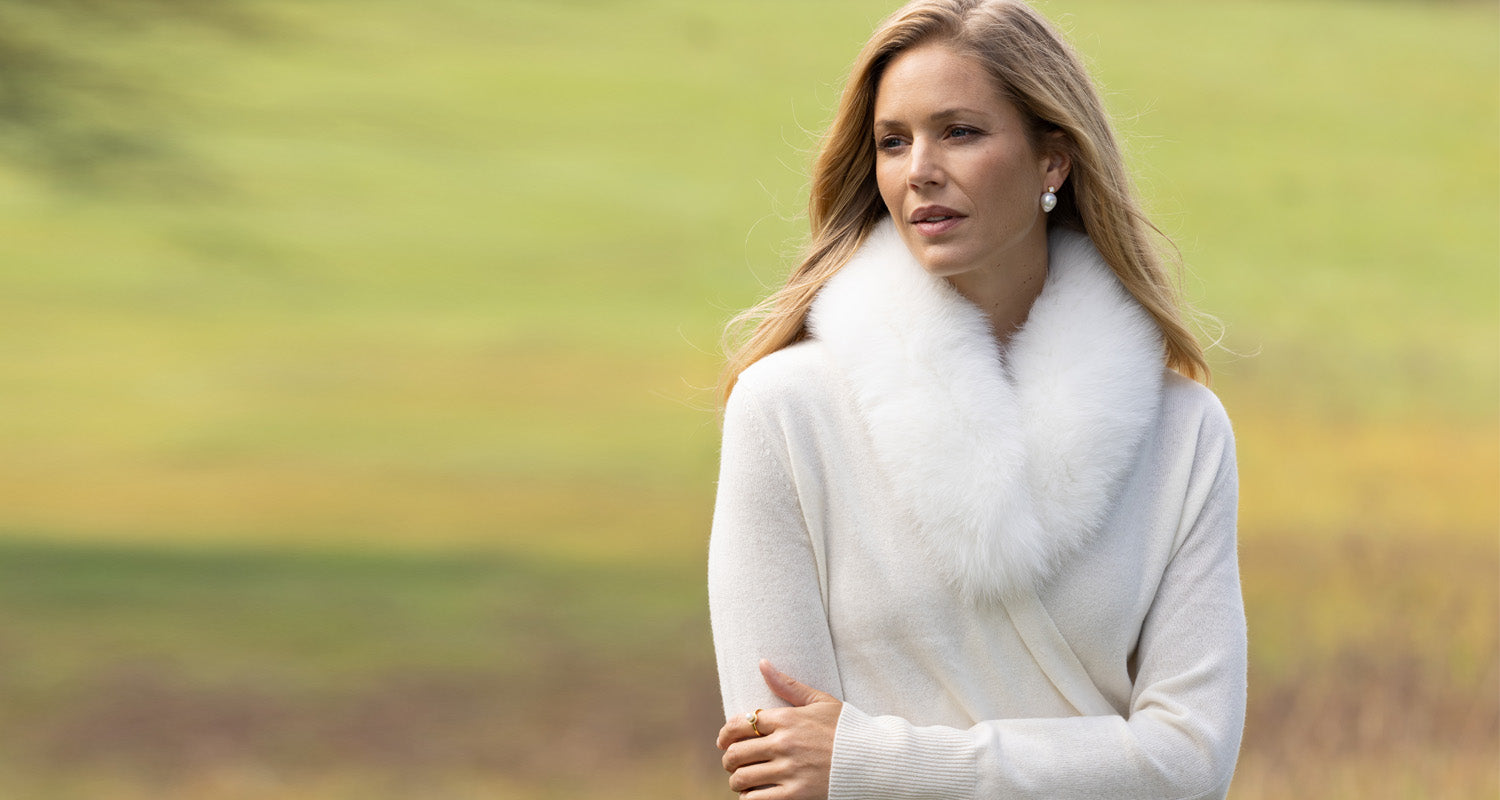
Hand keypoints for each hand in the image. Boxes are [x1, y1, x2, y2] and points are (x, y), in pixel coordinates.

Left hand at [716, 659, 842, 798]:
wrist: (874, 760)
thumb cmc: (848, 729)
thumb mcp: (821, 701)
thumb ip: (788, 685)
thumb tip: (762, 663)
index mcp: (787, 718)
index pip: (740, 724)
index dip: (725, 734)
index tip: (724, 741)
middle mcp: (784, 743)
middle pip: (736, 753)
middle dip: (729, 760)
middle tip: (732, 763)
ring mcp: (790, 770)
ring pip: (742, 778)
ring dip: (737, 781)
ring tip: (741, 781)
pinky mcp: (796, 794)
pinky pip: (757, 799)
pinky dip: (749, 798)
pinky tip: (754, 795)